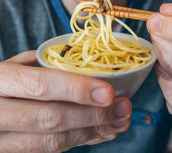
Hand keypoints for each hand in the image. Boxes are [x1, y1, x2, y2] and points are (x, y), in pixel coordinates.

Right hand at [0, 51, 131, 152]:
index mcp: (0, 80)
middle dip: (93, 115)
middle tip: (122, 107)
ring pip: (53, 141)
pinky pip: (50, 150)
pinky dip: (80, 141)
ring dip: (92, 132)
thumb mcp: (12, 64)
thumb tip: (81, 63)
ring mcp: (2, 139)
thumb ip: (41, 63)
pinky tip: (100, 132)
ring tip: (119, 121)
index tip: (108, 91)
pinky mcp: (12, 152)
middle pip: (51, 118)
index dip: (77, 89)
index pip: (41, 85)